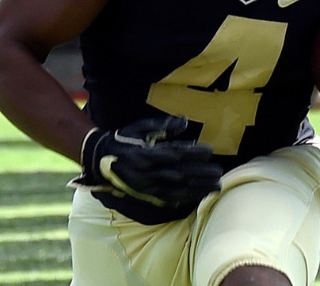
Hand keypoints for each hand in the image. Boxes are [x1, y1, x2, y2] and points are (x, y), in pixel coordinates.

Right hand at [73, 116, 222, 208]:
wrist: (100, 160)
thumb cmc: (124, 139)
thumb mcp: (140, 127)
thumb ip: (163, 125)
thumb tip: (185, 121)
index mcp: (145, 153)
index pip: (173, 153)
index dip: (192, 152)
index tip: (209, 150)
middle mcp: (146, 172)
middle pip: (178, 173)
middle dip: (200, 174)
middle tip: (219, 172)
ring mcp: (147, 186)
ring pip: (177, 189)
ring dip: (197, 188)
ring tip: (216, 187)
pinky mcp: (147, 194)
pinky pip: (169, 198)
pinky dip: (186, 198)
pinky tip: (200, 196)